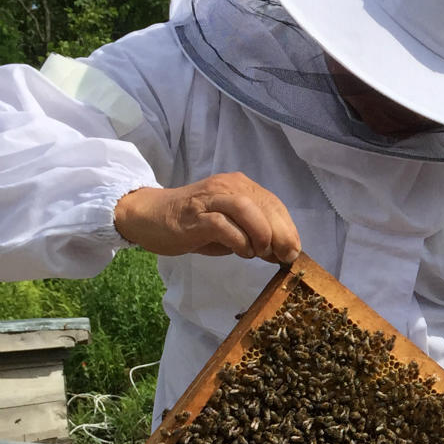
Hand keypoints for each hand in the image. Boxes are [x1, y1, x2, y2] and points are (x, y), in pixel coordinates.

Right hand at [114, 173, 300, 263]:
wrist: (149, 216)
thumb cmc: (193, 224)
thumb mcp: (230, 227)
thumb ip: (253, 234)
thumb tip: (280, 252)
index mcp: (240, 186)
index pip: (274, 203)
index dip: (288, 228)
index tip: (293, 251)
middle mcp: (228, 187)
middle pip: (265, 205)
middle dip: (281, 234)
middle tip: (283, 256)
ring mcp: (210, 199)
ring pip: (247, 209)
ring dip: (261, 234)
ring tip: (260, 253)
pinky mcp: (195, 216)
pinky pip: (223, 226)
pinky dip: (239, 242)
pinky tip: (242, 252)